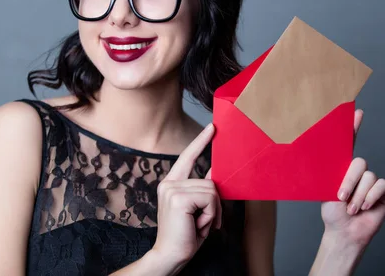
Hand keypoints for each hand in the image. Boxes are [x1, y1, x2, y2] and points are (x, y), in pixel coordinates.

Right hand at [151, 124, 221, 270]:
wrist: (169, 256)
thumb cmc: (184, 235)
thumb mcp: (196, 208)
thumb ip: (202, 188)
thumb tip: (215, 172)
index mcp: (170, 184)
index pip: (187, 157)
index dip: (200, 142)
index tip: (212, 127)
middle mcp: (168, 183)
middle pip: (209, 180)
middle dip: (214, 204)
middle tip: (204, 222)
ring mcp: (172, 189)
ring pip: (211, 190)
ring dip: (212, 211)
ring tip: (199, 225)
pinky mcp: (178, 198)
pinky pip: (209, 198)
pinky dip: (210, 214)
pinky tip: (198, 225)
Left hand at [320, 110, 384, 247]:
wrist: (343, 231)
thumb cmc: (332, 211)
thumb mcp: (325, 189)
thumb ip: (328, 173)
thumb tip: (315, 156)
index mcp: (343, 167)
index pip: (349, 143)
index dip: (354, 127)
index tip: (357, 112)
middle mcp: (359, 171)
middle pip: (359, 162)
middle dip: (349, 181)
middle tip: (341, 197)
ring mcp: (372, 180)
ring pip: (368, 176)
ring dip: (358, 196)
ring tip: (351, 208)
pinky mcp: (384, 191)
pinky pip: (381, 185)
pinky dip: (370, 197)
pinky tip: (365, 207)